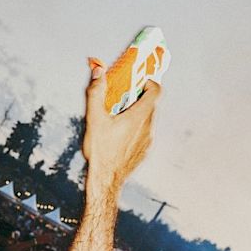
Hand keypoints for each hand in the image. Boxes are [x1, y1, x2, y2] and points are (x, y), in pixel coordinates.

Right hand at [81, 64, 161, 193]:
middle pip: (151, 104)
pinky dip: (136, 127)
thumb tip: (98, 70)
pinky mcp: (145, 150)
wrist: (106, 180)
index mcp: (139, 116)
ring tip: (118, 116)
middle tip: (121, 97)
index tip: (137, 81)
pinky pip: (145, 132)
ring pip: (148, 118)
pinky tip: (119, 134)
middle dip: (138, 96)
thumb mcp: (94, 118)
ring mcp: (148, 140)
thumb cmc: (100, 150)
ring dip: (137, 112)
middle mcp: (148, 127)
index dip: (149, 82)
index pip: (156, 91)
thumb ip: (96, 92)